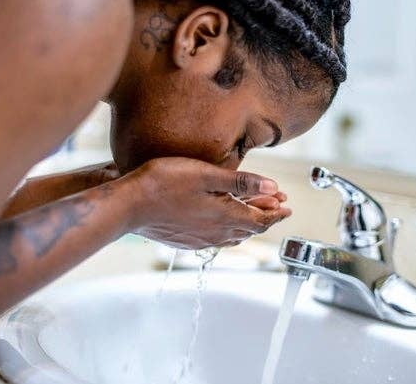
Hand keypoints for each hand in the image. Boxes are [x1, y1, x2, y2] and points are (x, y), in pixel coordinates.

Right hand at [117, 157, 290, 249]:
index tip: (287, 207)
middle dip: (266, 216)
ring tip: (253, 213)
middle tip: (276, 205)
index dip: (277, 213)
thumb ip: (241, 182)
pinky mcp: (185, 241)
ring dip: (247, 224)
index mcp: (226, 217)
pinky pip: (216, 239)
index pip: (261, 220)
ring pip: (233, 236)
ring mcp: (200, 240)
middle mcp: (216, 233)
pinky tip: (222, 223)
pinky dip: (228, 230)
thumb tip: (273, 189)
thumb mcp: (207, 175)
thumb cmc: (165, 183)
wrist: (128, 206)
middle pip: (250, 229)